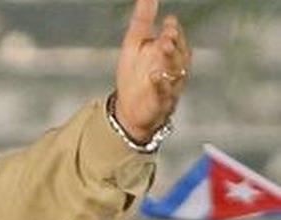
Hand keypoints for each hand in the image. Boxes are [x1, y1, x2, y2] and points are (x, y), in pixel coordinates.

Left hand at [114, 0, 190, 141]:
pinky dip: (160, 85)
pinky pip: (163, 93)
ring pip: (174, 71)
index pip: (175, 38)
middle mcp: (172, 67)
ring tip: (164, 46)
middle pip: (178, 53)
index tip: (168, 20)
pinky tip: (154, 77)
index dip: (173, 29)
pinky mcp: (160, 101)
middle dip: (175, 43)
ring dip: (171, 59)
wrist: (130, 108)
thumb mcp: (135, 43)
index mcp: (168, 52)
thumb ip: (143, 20)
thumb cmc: (135, 75)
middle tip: (169, 33)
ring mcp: (168, 84)